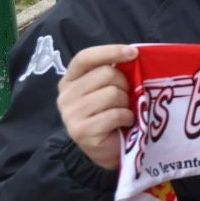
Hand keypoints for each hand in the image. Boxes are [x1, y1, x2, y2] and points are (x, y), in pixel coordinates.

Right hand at [57, 44, 137, 170]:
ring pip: (112, 93)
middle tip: (125, 98)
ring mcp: (71, 114)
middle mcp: (65, 95)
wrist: (108, 149)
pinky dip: (126, 117)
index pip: (85, 58)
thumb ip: (114, 72)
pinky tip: (122, 124)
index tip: (133, 53)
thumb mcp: (110, 88)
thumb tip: (134, 54)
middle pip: (106, 74)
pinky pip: (116, 114)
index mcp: (70, 80)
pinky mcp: (82, 131)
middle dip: (125, 84)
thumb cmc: (112, 113)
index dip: (110, 51)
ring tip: (122, 112)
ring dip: (126, 103)